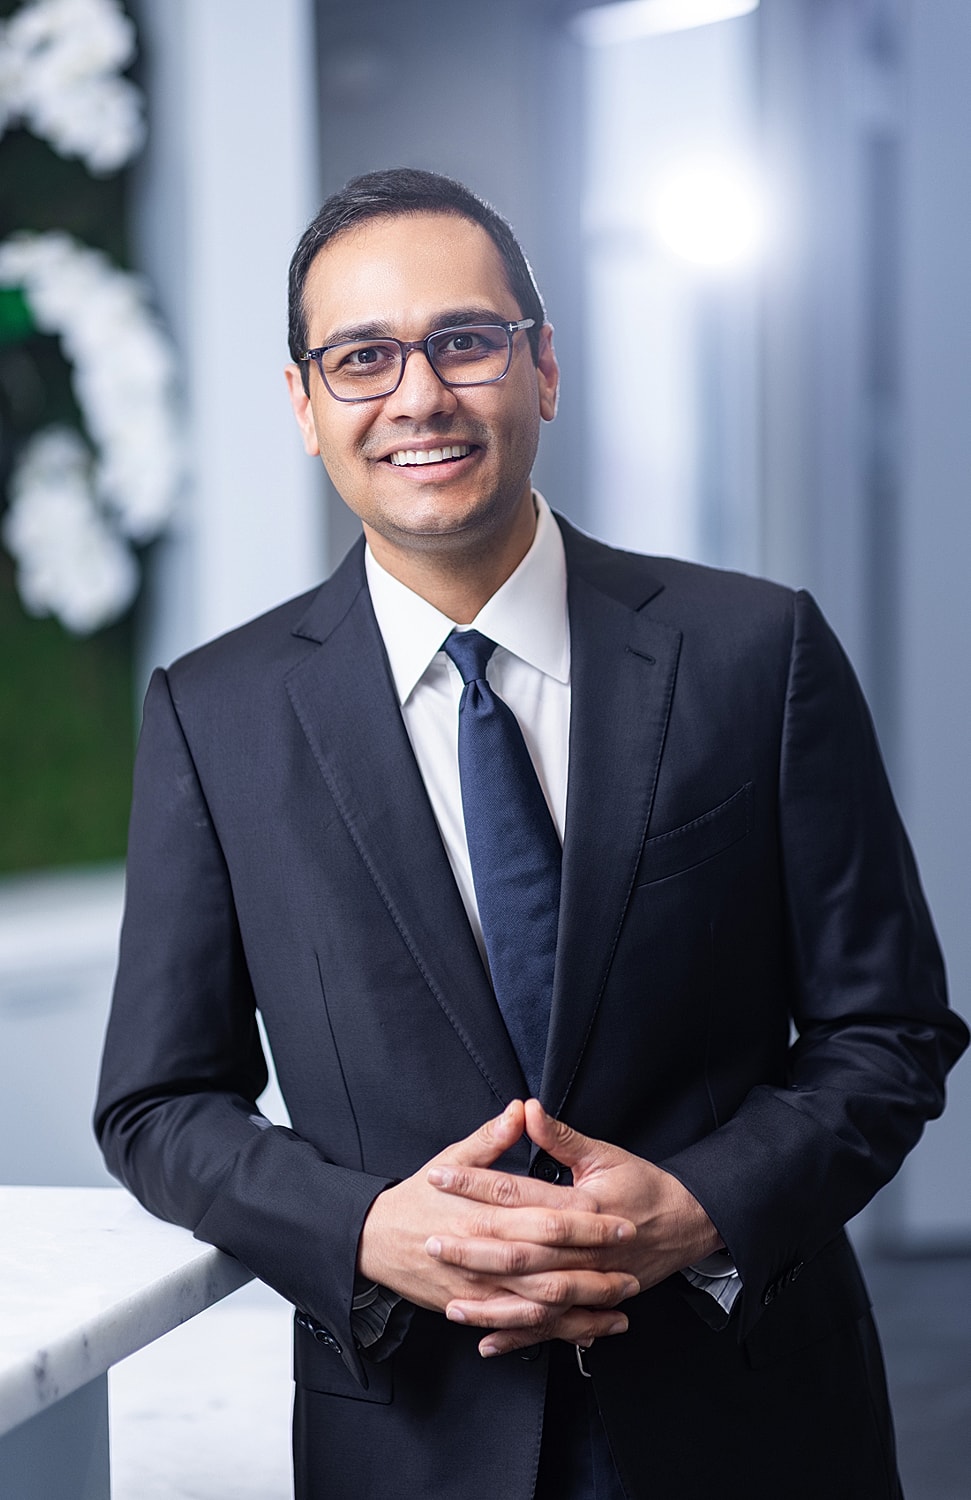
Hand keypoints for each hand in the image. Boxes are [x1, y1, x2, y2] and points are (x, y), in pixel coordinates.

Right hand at [357, 1100, 637, 1347]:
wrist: (373, 1240)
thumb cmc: (416, 1196)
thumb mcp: (452, 1159)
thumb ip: (491, 1139)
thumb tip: (521, 1109)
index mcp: (487, 1214)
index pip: (549, 1219)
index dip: (590, 1223)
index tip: (624, 1221)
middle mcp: (486, 1255)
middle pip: (553, 1266)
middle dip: (597, 1269)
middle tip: (634, 1268)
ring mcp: (479, 1288)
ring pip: (542, 1305)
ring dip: (585, 1306)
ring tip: (622, 1304)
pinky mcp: (474, 1309)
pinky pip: (521, 1326)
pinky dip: (555, 1332)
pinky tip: (586, 1332)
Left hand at [429, 1099, 722, 1355]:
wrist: (687, 1224)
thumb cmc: (643, 1185)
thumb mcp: (603, 1154)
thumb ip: (560, 1136)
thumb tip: (525, 1109)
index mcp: (580, 1205)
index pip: (516, 1191)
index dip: (475, 1183)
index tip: (440, 1177)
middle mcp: (581, 1249)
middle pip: (518, 1250)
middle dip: (471, 1248)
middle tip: (429, 1241)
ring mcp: (587, 1281)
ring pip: (531, 1298)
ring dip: (490, 1303)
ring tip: (449, 1304)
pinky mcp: (591, 1303)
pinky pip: (551, 1327)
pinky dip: (518, 1336)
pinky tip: (486, 1342)